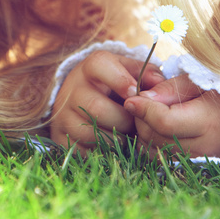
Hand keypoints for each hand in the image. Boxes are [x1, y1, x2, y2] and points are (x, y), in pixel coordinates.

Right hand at [50, 50, 164, 153]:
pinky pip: (84, 152)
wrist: (83, 101)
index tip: (135, 93)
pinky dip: (104, 153)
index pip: (99, 65)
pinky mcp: (60, 138)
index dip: (119, 79)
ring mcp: (63, 115)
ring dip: (116, 139)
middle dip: (123, 120)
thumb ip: (148, 74)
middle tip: (135, 124)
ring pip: (91, 133)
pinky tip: (112, 146)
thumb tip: (159, 84)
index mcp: (90, 68)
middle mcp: (72, 89)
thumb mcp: (130, 73)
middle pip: (96, 108)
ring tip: (126, 136)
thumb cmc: (116, 86)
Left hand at [123, 74, 219, 158]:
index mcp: (207, 122)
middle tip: (141, 102)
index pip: (164, 122)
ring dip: (144, 134)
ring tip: (148, 115)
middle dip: (141, 119)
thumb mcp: (201, 81)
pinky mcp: (194, 168)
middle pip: (155, 138)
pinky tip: (155, 130)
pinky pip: (161, 161)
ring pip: (154, 153)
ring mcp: (198, 162)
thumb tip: (141, 97)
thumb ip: (171, 88)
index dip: (144, 109)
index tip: (131, 97)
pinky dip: (152, 147)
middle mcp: (203, 147)